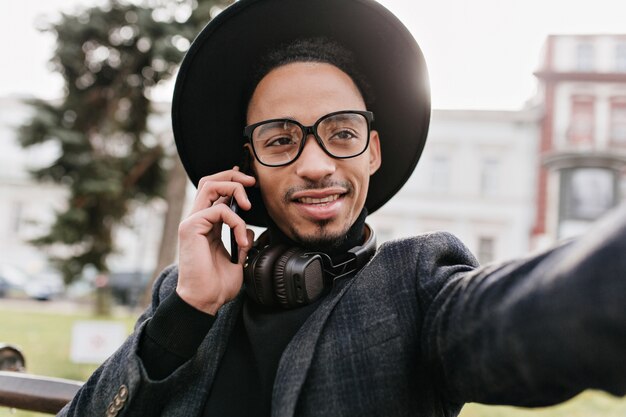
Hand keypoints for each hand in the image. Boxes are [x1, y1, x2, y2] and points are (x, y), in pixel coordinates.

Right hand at [176, 167, 255, 313]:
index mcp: (205, 225)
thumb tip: (249, 229)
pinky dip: (237, 222)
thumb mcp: (237, 258)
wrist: (204, 301)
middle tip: (252, 182)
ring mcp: (191, 222)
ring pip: (211, 186)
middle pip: (210, 181)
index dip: (231, 181)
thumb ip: (241, 239)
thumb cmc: (217, 285)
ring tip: (248, 207)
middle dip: (233, 176)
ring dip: (234, 189)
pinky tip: (241, 241)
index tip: (250, 181)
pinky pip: (219, 210)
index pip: (215, 192)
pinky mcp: (191, 227)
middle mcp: (196, 220)